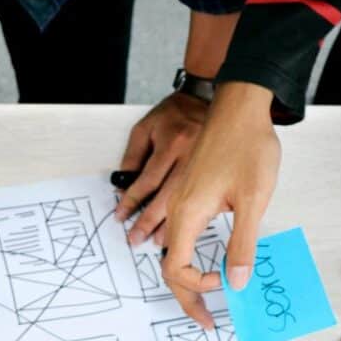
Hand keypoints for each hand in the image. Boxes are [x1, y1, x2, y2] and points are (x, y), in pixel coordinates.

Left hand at [116, 92, 208, 246]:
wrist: (211, 99)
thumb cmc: (175, 114)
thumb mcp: (145, 128)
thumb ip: (132, 157)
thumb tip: (122, 187)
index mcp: (172, 142)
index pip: (147, 180)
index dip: (131, 201)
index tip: (120, 216)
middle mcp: (192, 155)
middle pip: (167, 197)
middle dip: (149, 222)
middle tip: (136, 239)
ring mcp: (209, 164)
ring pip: (188, 202)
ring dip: (172, 225)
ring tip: (159, 241)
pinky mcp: (220, 171)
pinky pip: (206, 198)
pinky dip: (194, 216)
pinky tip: (186, 228)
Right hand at [163, 82, 280, 327]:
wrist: (241, 106)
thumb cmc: (248, 146)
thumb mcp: (253, 200)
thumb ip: (242, 244)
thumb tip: (236, 281)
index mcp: (188, 213)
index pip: (176, 268)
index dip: (197, 286)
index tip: (225, 283)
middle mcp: (178, 210)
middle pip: (167, 266)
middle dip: (185, 297)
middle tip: (205, 320)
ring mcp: (181, 202)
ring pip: (170, 252)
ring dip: (183, 279)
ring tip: (200, 298)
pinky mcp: (189, 194)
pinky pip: (178, 235)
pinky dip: (185, 257)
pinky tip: (202, 263)